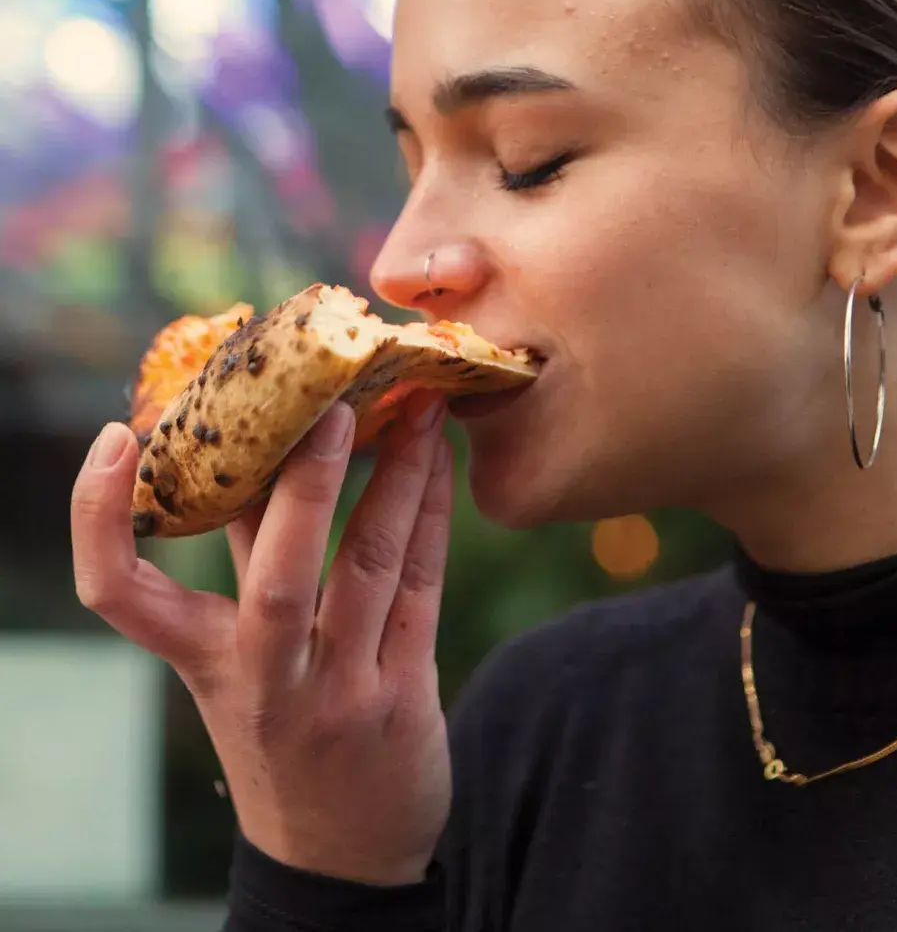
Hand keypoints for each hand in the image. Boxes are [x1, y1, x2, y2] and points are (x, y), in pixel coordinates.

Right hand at [71, 392, 453, 884]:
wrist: (343, 854)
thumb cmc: (284, 725)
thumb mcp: (242, 660)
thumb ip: (251, 561)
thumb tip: (261, 444)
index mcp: (203, 662)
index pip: (122, 596)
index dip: (99, 520)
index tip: (117, 440)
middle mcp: (264, 681)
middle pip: (276, 578)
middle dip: (304, 483)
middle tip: (331, 402)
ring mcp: (339, 694)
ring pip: (369, 566)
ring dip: (396, 477)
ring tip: (418, 406)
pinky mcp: (403, 697)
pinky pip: (420, 586)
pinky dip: (429, 512)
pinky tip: (437, 458)